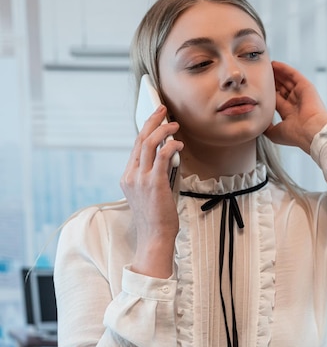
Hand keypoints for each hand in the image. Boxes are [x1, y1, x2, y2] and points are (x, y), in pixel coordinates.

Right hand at [120, 105, 183, 277]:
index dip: (146, 129)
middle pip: (140, 139)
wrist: (155, 237)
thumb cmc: (156, 218)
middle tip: (162, 109)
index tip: (156, 118)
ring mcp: (141, 179)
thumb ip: (154, 175)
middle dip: (152, 120)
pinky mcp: (154, 183)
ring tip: (174, 124)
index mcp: (128, 177)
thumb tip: (168, 157)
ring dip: (163, 130)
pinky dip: (170, 146)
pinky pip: (161, 156)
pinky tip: (178, 144)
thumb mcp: (149, 193)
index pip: (136, 147)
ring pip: (148, 143)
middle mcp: (131, 175)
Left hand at [264, 61, 326, 153]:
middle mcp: (296, 103)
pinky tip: (274, 64)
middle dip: (272, 82)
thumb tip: (257, 122)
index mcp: (289, 114)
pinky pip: (293, 74)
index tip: (257, 88)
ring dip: (277, 73)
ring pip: (287, 80)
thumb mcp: (275, 133)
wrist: (311, 131)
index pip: (277, 100)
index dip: (268, 93)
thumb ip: (266, 126)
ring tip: (265, 66)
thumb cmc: (294, 135)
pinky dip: (284, 69)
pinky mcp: (305, 86)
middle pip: (281, 89)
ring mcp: (301, 94)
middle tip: (259, 74)